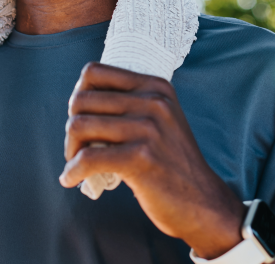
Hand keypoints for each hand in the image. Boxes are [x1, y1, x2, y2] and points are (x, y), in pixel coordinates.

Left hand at [59, 63, 245, 258]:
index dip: (78, 94)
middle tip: (77, 147)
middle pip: (81, 100)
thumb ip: (129, 103)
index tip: (81, 117)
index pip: (94, 72)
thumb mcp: (159, 119)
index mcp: (155, 86)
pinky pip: (88, 158)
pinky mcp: (140, 158)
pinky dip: (72, 170)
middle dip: (71, 126)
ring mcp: (148, 129)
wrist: (203, 202)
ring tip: (75, 163)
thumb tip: (77, 99)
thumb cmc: (170, 162)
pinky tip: (71, 179)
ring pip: (80, 125)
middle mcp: (153, 102)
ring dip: (70, 148)